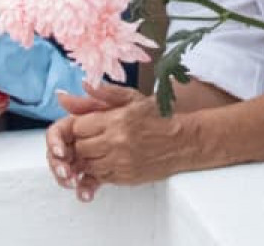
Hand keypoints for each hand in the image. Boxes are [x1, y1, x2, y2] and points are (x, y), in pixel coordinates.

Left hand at [45, 83, 187, 198]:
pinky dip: (100, 170)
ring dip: (90, 158)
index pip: (78, 127)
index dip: (79, 126)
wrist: (184, 142)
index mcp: (117, 119)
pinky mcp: (125, 178)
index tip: (87, 125)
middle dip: (82, 142)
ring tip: (102, 149)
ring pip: (87, 165)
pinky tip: (111, 160)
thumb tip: (84, 84)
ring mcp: (121, 163)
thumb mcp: (134, 98)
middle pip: (80, 148)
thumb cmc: (160, 117)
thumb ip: (106, 92)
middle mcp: (117, 142)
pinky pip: (100, 177)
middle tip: (94, 138)